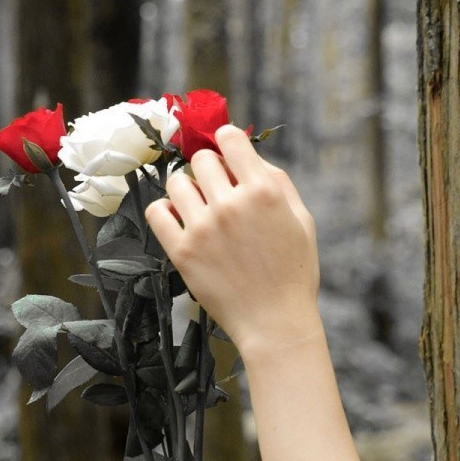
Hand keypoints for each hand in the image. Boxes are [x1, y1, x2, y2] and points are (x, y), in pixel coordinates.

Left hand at [142, 125, 320, 353]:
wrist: (275, 322)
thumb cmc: (294, 272)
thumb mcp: (302, 219)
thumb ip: (277, 181)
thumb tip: (248, 155)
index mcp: (263, 192)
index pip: (230, 138)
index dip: (228, 141)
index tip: (228, 153)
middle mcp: (231, 204)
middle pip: (201, 159)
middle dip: (210, 169)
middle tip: (218, 189)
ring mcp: (203, 228)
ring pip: (176, 182)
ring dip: (188, 189)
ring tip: (200, 207)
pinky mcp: (182, 252)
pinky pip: (157, 212)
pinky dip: (165, 211)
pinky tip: (180, 220)